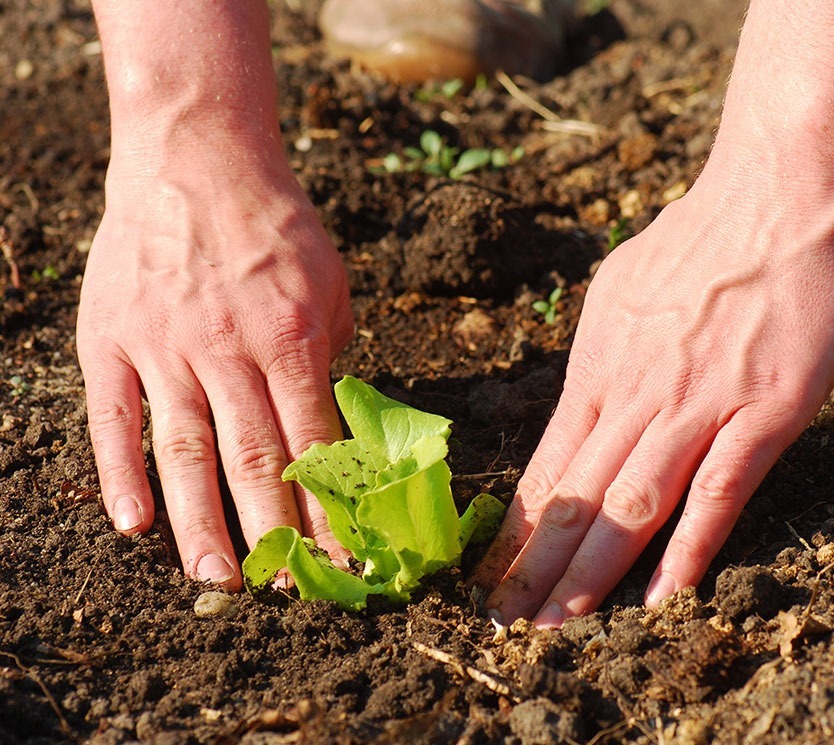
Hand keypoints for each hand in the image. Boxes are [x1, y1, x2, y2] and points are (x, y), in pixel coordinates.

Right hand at [77, 149, 352, 588]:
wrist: (195, 154)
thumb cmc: (274, 223)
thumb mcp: (330, 285)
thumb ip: (328, 358)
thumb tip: (329, 425)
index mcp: (290, 337)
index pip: (315, 443)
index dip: (331, 509)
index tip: (345, 557)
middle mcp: (227, 349)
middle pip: (253, 460)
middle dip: (272, 533)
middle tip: (285, 589)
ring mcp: (162, 346)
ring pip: (183, 454)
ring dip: (200, 524)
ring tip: (216, 580)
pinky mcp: (110, 338)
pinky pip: (112, 418)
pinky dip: (119, 473)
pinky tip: (131, 525)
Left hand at [475, 157, 833, 625]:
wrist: (775, 192)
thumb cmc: (700, 237)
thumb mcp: (620, 291)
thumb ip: (601, 354)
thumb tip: (583, 398)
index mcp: (599, 368)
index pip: (546, 467)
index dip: (517, 530)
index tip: (489, 574)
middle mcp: (638, 394)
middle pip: (577, 497)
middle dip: (535, 567)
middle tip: (504, 624)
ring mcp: (700, 405)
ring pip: (632, 504)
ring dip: (591, 572)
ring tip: (558, 626)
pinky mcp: (765, 412)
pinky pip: (720, 490)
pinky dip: (689, 548)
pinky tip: (661, 596)